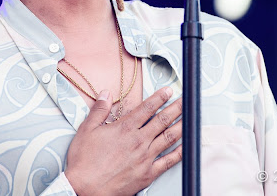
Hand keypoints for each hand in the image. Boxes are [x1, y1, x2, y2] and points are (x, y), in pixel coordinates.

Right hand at [64, 87, 182, 195]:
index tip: (169, 90)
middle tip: (187, 100)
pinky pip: (169, 161)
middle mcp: (138, 141)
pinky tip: (187, 145)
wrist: (84, 188)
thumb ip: (99, 110)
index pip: (147, 108)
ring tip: (191, 117)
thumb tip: (106, 93)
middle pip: (162, 120)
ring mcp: (145, 158)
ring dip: (182, 125)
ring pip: (169, 137)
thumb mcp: (86, 130)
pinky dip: (180, 152)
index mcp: (125, 128)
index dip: (159, 97)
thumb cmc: (84, 161)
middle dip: (177, 108)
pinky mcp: (148, 174)